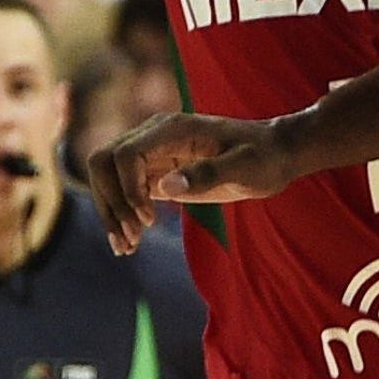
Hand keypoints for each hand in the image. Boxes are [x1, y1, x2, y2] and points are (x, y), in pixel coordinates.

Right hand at [87, 109, 296, 251]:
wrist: (274, 153)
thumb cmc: (264, 157)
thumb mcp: (245, 167)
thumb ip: (208, 174)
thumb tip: (164, 186)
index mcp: (172, 129)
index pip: (125, 154)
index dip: (128, 189)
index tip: (149, 220)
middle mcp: (154, 136)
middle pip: (104, 163)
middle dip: (111, 202)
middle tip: (131, 240)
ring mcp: (152, 153)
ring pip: (107, 177)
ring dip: (110, 212)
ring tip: (126, 248)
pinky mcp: (155, 171)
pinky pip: (123, 190)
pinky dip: (121, 215)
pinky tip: (131, 243)